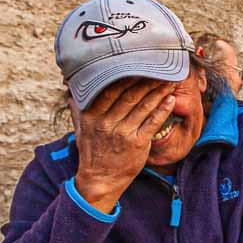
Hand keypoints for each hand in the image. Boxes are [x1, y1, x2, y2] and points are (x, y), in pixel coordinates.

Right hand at [71, 79, 177, 212]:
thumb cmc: (92, 152)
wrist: (100, 180)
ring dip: (158, 91)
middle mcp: (107, 122)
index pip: (110, 89)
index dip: (126, 75)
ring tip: (170, 79)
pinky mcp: (137, 144)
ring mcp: (123, 133)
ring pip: (143, 106)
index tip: (138, 63)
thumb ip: (79, 107)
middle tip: (161, 66)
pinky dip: (162, 110)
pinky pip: (152, 123)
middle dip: (147, 80)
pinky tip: (170, 99)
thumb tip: (72, 88)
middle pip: (130, 95)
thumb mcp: (81, 128)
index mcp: (92, 115)